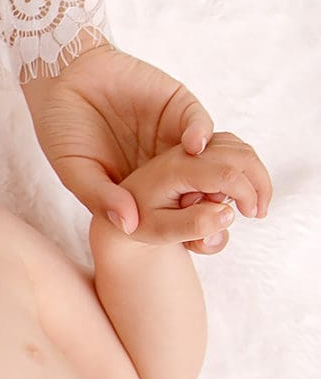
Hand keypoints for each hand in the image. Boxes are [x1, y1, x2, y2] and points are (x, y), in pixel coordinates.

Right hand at [22, 43, 270, 253]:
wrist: (62, 76)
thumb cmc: (62, 127)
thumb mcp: (74, 169)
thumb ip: (99, 195)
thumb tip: (128, 226)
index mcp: (140, 185)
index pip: (174, 212)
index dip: (190, 227)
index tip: (198, 241)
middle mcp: (164, 164)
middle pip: (204, 187)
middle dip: (219, 201)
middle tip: (225, 215)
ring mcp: (173, 135)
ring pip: (214, 158)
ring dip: (223, 173)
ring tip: (221, 188)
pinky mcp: (180, 107)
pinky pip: (200, 124)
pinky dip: (201, 134)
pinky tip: (194, 146)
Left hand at [115, 134, 263, 247]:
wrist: (121, 210)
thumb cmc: (139, 223)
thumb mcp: (159, 231)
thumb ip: (192, 225)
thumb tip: (227, 214)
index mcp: (174, 169)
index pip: (226, 173)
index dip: (247, 194)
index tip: (250, 216)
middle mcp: (184, 152)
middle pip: (239, 153)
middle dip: (258, 182)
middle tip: (258, 212)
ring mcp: (191, 148)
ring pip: (238, 147)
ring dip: (254, 174)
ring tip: (250, 205)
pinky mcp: (196, 150)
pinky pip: (230, 148)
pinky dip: (244, 168)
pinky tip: (239, 193)